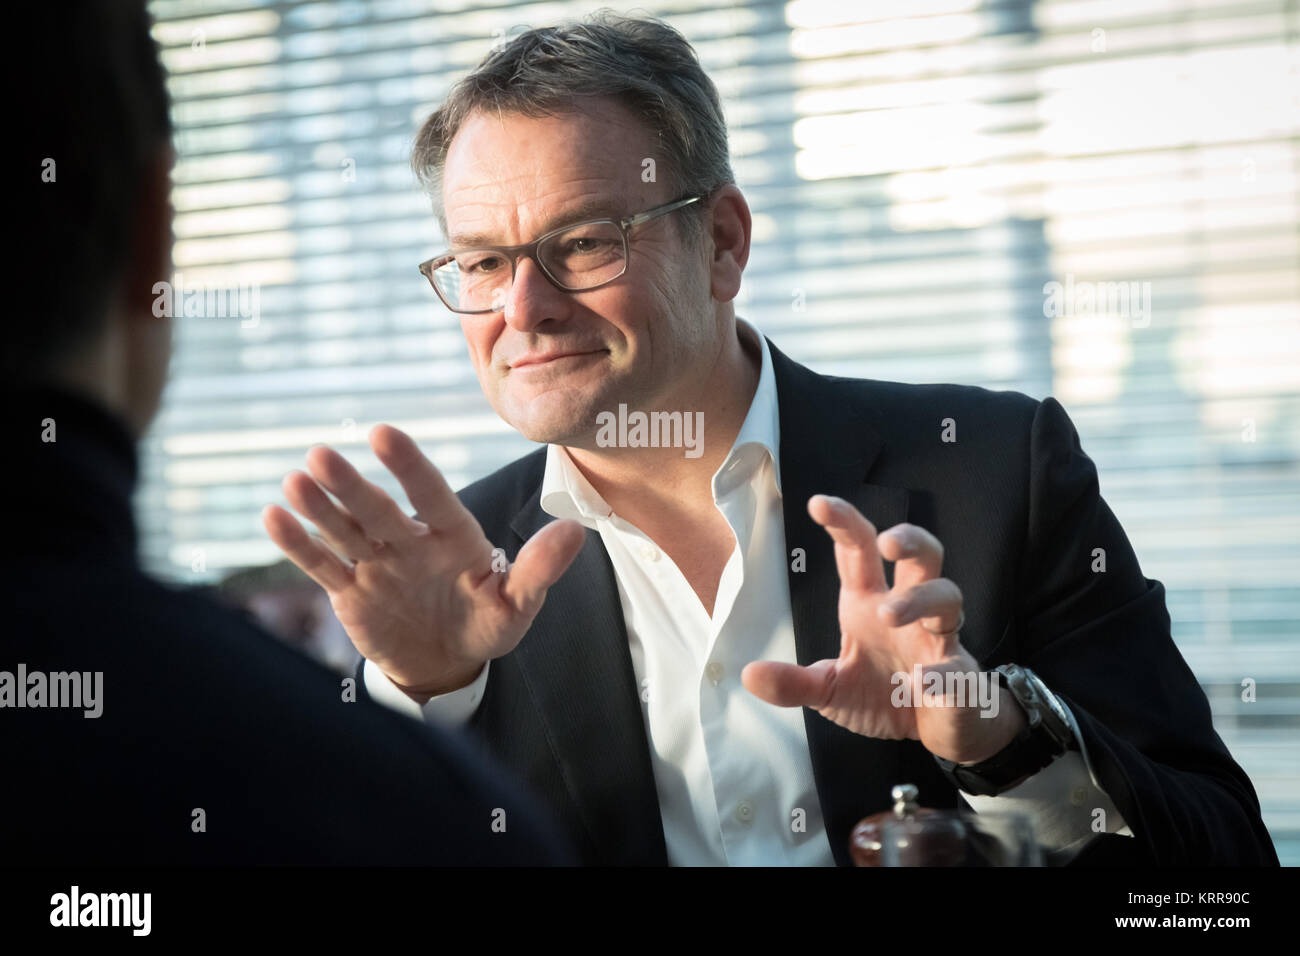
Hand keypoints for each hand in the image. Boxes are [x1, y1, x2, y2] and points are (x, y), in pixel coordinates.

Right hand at [262, 425, 585, 698]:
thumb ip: (539, 570)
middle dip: (351, 484)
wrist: (447, 661)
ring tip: (295, 480)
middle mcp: (409, 541)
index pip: (430, 495)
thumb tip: (576, 532)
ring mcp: (376, 563)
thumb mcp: (516, 605)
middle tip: (322, 453)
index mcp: (452, 536)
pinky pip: (322, 565)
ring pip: (343, 530)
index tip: (384, 433)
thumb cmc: (486, 624)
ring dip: (319, 507)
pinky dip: (298, 545)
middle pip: (376, 509)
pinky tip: (272, 517)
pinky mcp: (350, 591)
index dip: (408, 467)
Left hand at [742, 495, 1023, 764]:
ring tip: (889, 613)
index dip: (844, 524)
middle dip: (908, 539)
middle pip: (921, 556)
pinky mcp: (961, 677)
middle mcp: (909, 611)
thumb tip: (749, 674)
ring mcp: (939, 640)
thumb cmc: (884, 696)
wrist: (935, 733)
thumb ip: (794, 683)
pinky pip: (956, 667)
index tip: (818, 503)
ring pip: (947, 595)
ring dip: (919, 599)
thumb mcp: (831, 691)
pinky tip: (923, 681)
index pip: (858, 553)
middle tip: (887, 542)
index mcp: (869, 605)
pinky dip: (941, 673)